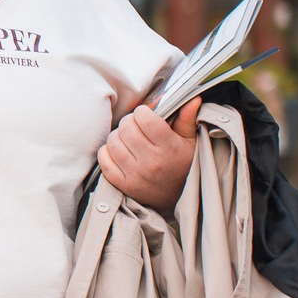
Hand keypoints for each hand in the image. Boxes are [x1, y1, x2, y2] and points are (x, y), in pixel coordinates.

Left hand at [99, 98, 200, 213]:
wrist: (177, 198)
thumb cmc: (182, 165)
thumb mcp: (190, 142)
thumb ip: (188, 120)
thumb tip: (193, 98)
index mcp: (169, 148)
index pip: (145, 119)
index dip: (142, 112)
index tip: (145, 115)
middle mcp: (151, 162)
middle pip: (126, 127)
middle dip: (129, 122)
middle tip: (135, 126)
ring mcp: (134, 174)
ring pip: (112, 141)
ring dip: (117, 135)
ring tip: (127, 138)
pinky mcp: (122, 184)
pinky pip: (104, 159)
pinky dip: (107, 151)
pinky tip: (118, 151)